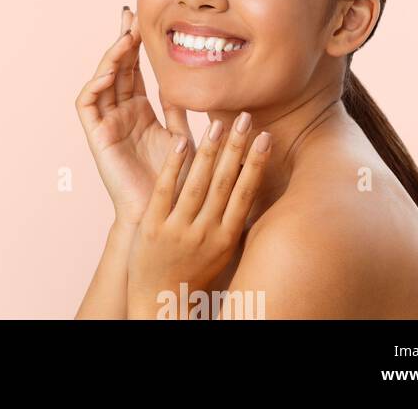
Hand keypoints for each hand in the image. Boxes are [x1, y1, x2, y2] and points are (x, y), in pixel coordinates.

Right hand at [75, 7, 194, 226]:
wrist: (163, 213)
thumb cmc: (176, 182)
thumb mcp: (184, 137)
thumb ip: (180, 110)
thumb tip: (189, 83)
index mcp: (141, 112)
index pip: (135, 70)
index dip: (137, 45)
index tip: (145, 20)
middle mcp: (121, 114)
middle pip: (117, 68)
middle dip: (122, 41)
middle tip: (130, 15)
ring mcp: (106, 124)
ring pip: (102, 81)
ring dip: (110, 57)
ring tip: (124, 37)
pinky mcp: (96, 137)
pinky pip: (87, 104)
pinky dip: (95, 85)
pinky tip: (109, 71)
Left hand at [126, 113, 271, 318]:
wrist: (161, 300)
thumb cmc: (196, 270)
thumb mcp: (223, 248)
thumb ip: (235, 218)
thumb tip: (253, 182)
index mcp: (227, 237)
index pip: (245, 194)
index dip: (256, 164)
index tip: (267, 137)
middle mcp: (206, 233)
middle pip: (224, 183)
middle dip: (236, 148)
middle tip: (246, 117)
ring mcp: (177, 230)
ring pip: (196, 184)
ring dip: (208, 151)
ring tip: (218, 122)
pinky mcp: (151, 228)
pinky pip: (164, 191)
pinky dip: (174, 165)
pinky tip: (182, 141)